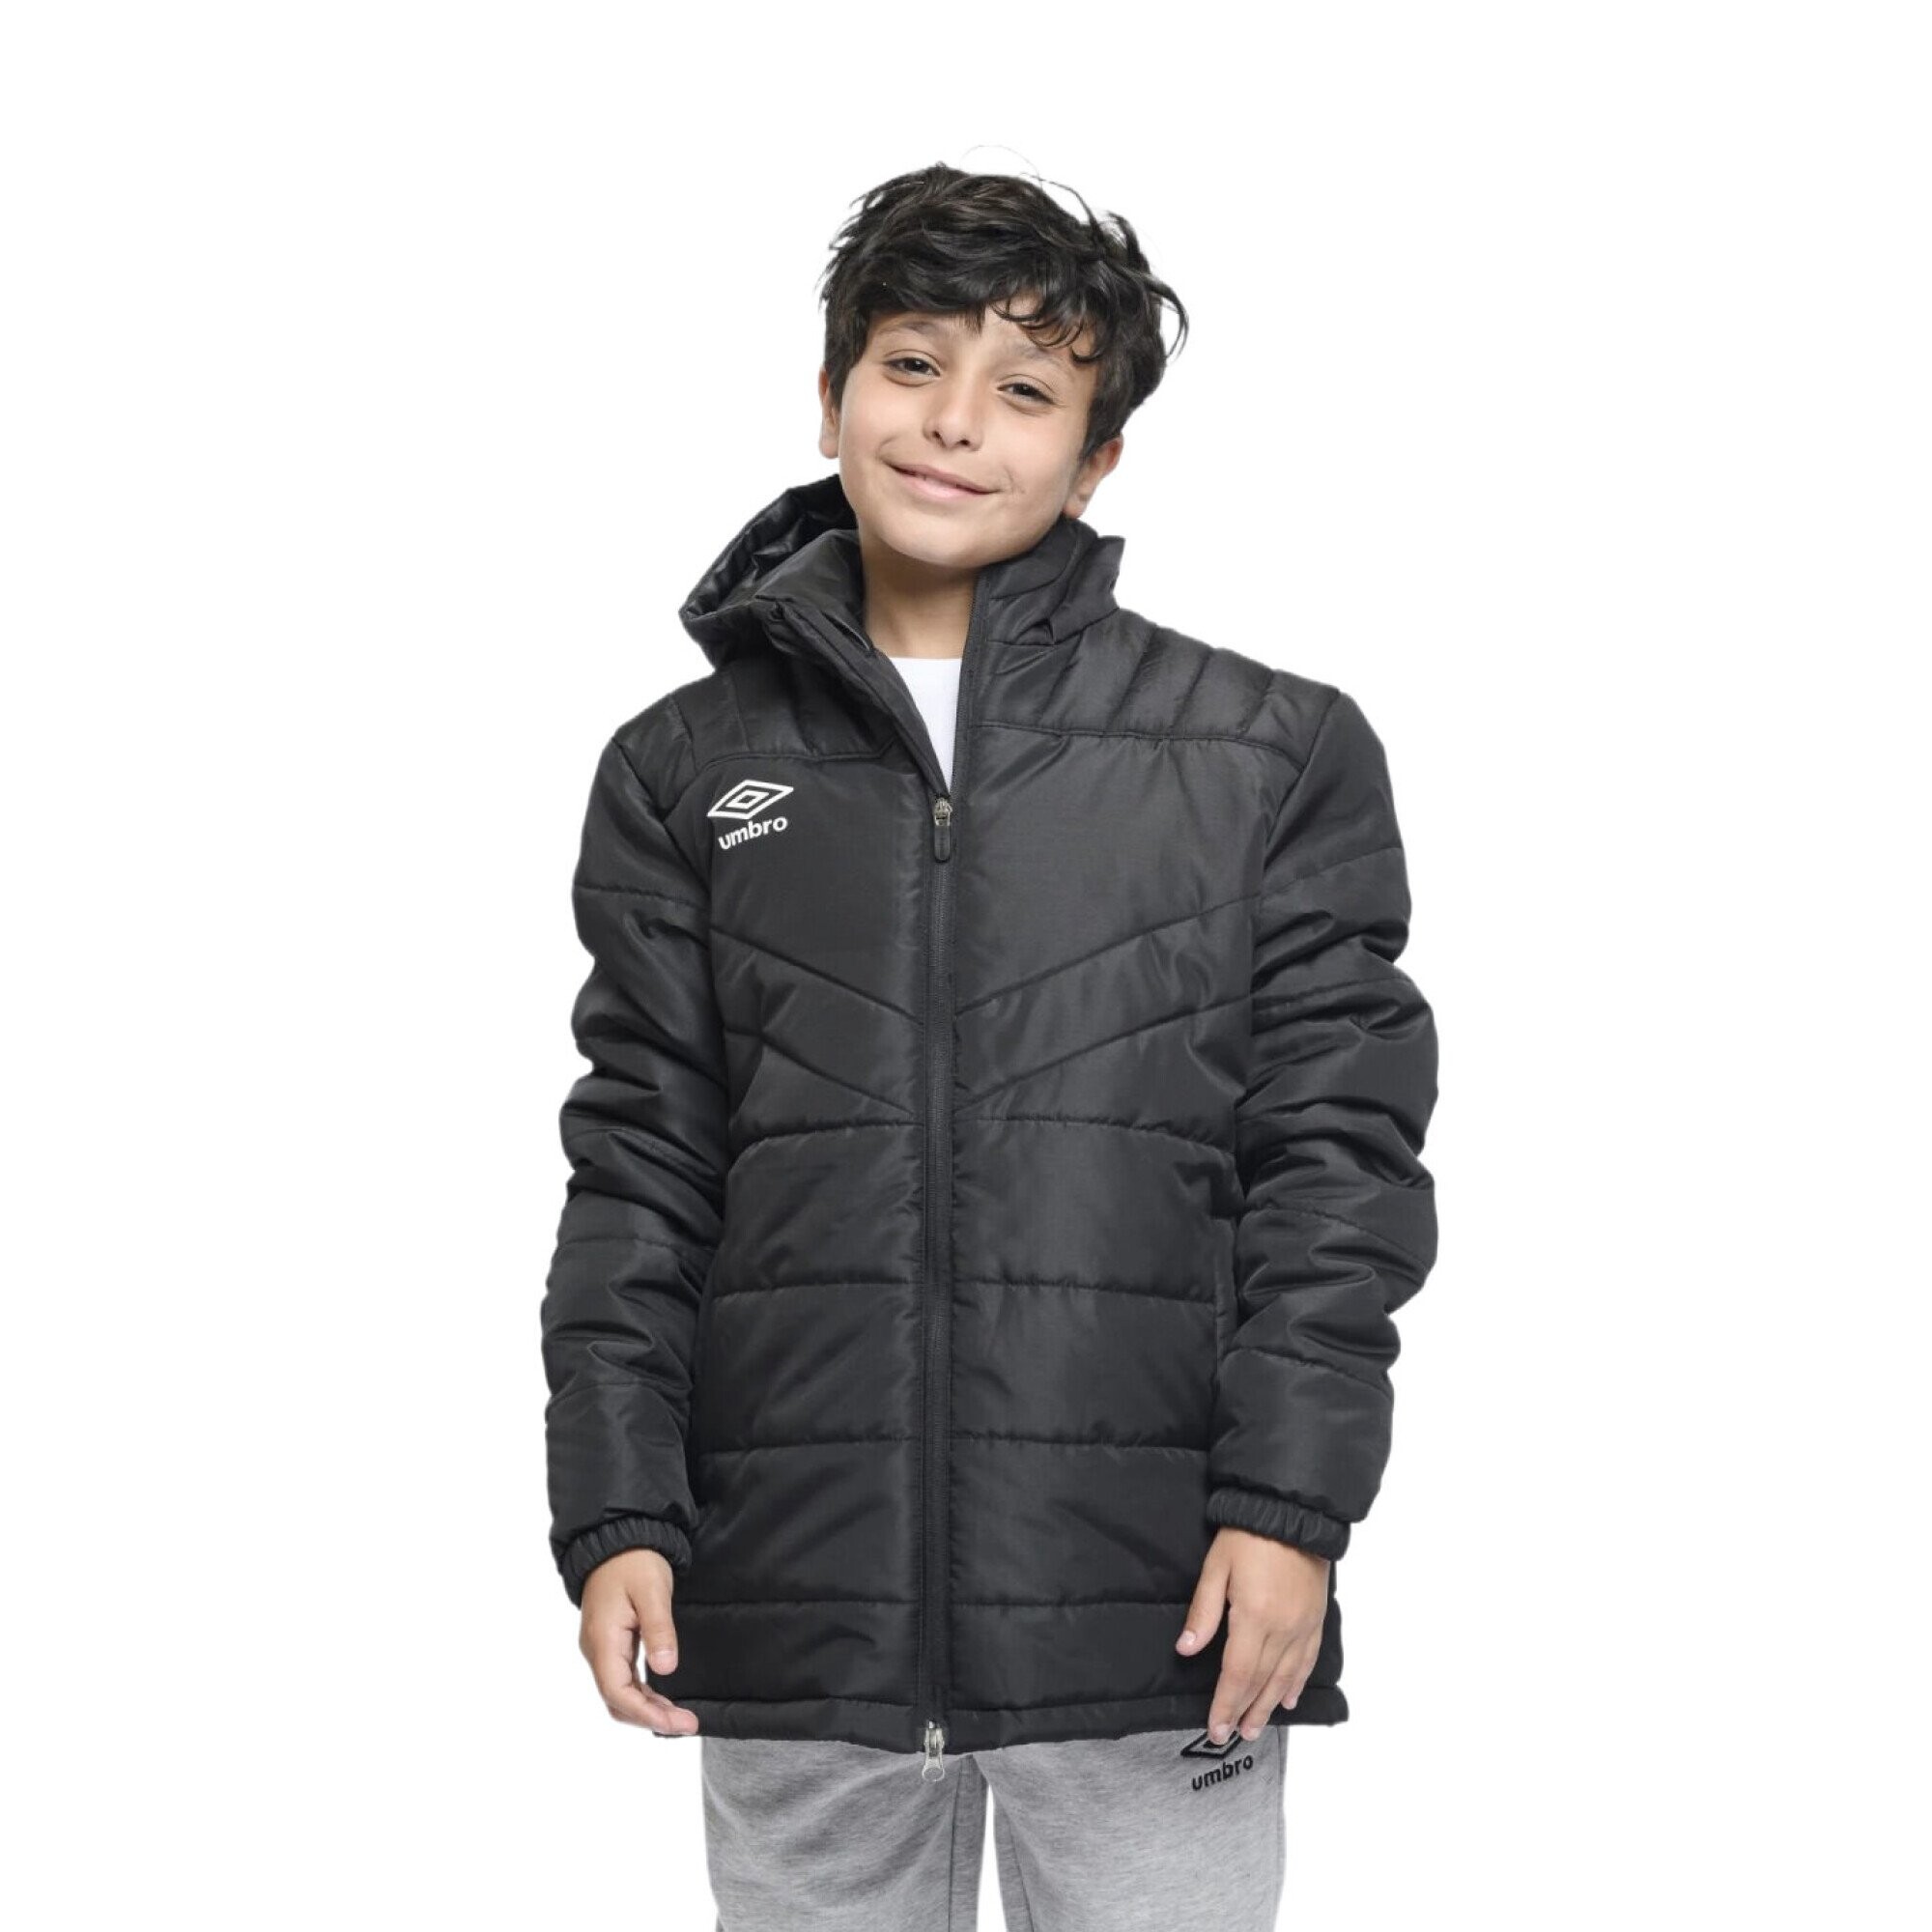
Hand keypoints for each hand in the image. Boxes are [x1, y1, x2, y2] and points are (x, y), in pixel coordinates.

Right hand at [579, 1547, 700, 1735]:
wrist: (617, 1538)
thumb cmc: (634, 1562)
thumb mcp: (652, 1591)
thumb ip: (658, 1630)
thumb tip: (664, 1670)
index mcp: (602, 1641)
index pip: (618, 1693)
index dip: (646, 1714)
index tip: (677, 1723)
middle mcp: (597, 1650)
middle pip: (617, 1700)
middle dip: (650, 1718)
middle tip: (687, 1724)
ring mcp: (602, 1648)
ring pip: (619, 1692)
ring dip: (647, 1709)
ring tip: (680, 1717)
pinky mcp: (611, 1642)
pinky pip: (622, 1679)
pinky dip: (642, 1694)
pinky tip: (662, 1698)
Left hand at [1175, 1526, 1328, 1742]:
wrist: (1293, 1512)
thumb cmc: (1248, 1536)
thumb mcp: (1217, 1567)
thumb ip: (1203, 1611)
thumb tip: (1187, 1649)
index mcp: (1254, 1617)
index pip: (1237, 1674)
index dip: (1225, 1704)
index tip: (1215, 1728)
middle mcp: (1283, 1629)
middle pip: (1261, 1681)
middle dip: (1245, 1712)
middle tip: (1233, 1737)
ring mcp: (1303, 1626)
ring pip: (1285, 1677)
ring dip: (1269, 1706)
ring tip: (1256, 1728)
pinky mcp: (1316, 1619)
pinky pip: (1307, 1660)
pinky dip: (1297, 1683)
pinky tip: (1288, 1698)